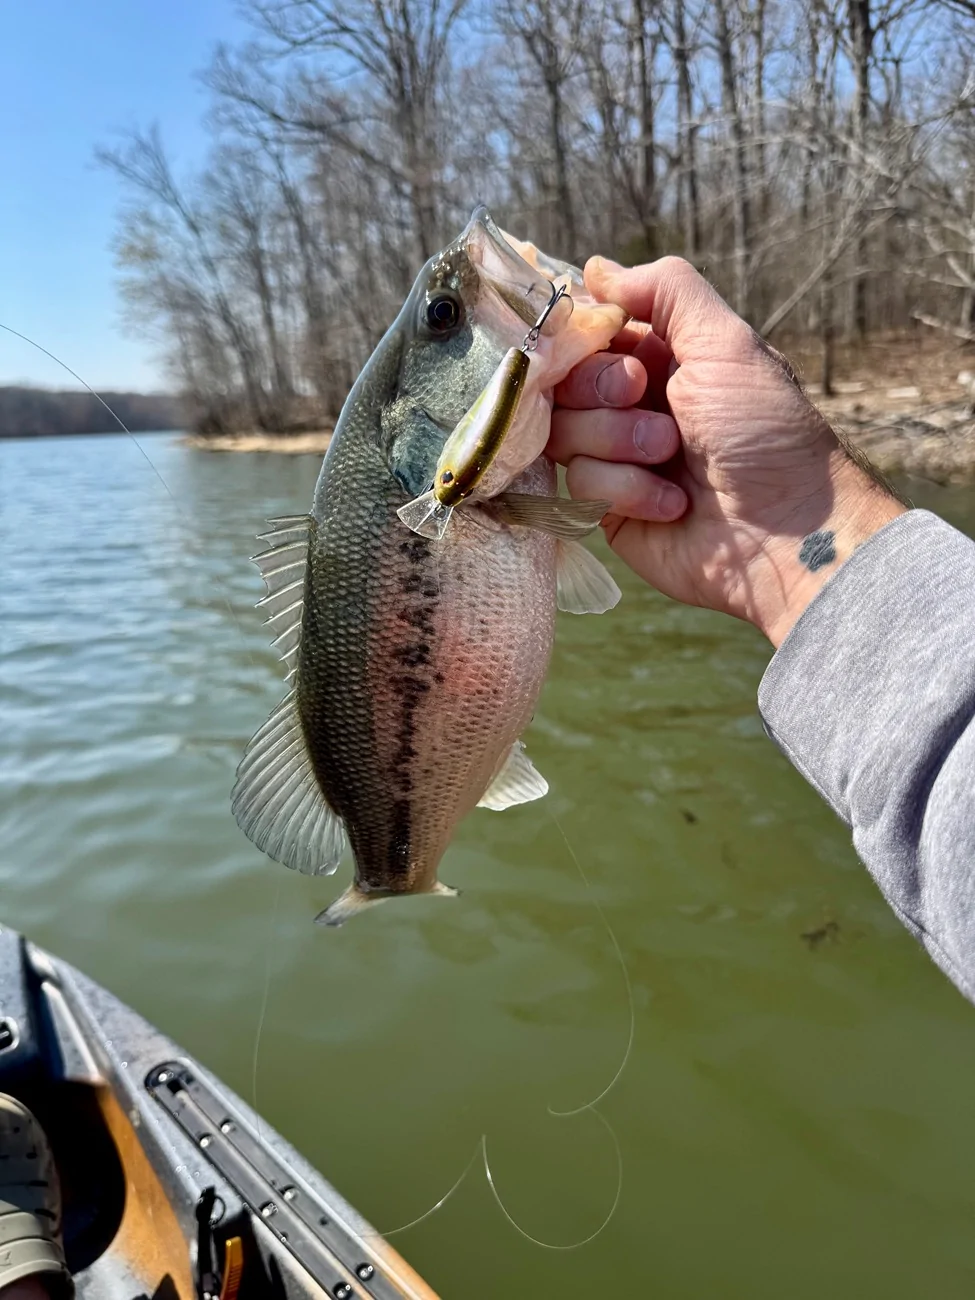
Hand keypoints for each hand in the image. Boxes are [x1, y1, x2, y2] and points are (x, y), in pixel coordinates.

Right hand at [548, 257, 905, 646]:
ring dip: (620, 441)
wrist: (785, 532)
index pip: (586, 331)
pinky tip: (672, 504)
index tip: (614, 346)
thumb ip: (665, 289)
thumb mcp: (725, 342)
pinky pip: (578, 484)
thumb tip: (595, 268)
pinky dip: (626, 489)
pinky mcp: (607, 510)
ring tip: (673, 456)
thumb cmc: (765, 431)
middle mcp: (632, 404)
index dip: (586, 338)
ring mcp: (616, 457)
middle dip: (603, 390)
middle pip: (564, 380)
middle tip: (644, 398)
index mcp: (661, 356)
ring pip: (564, 432)